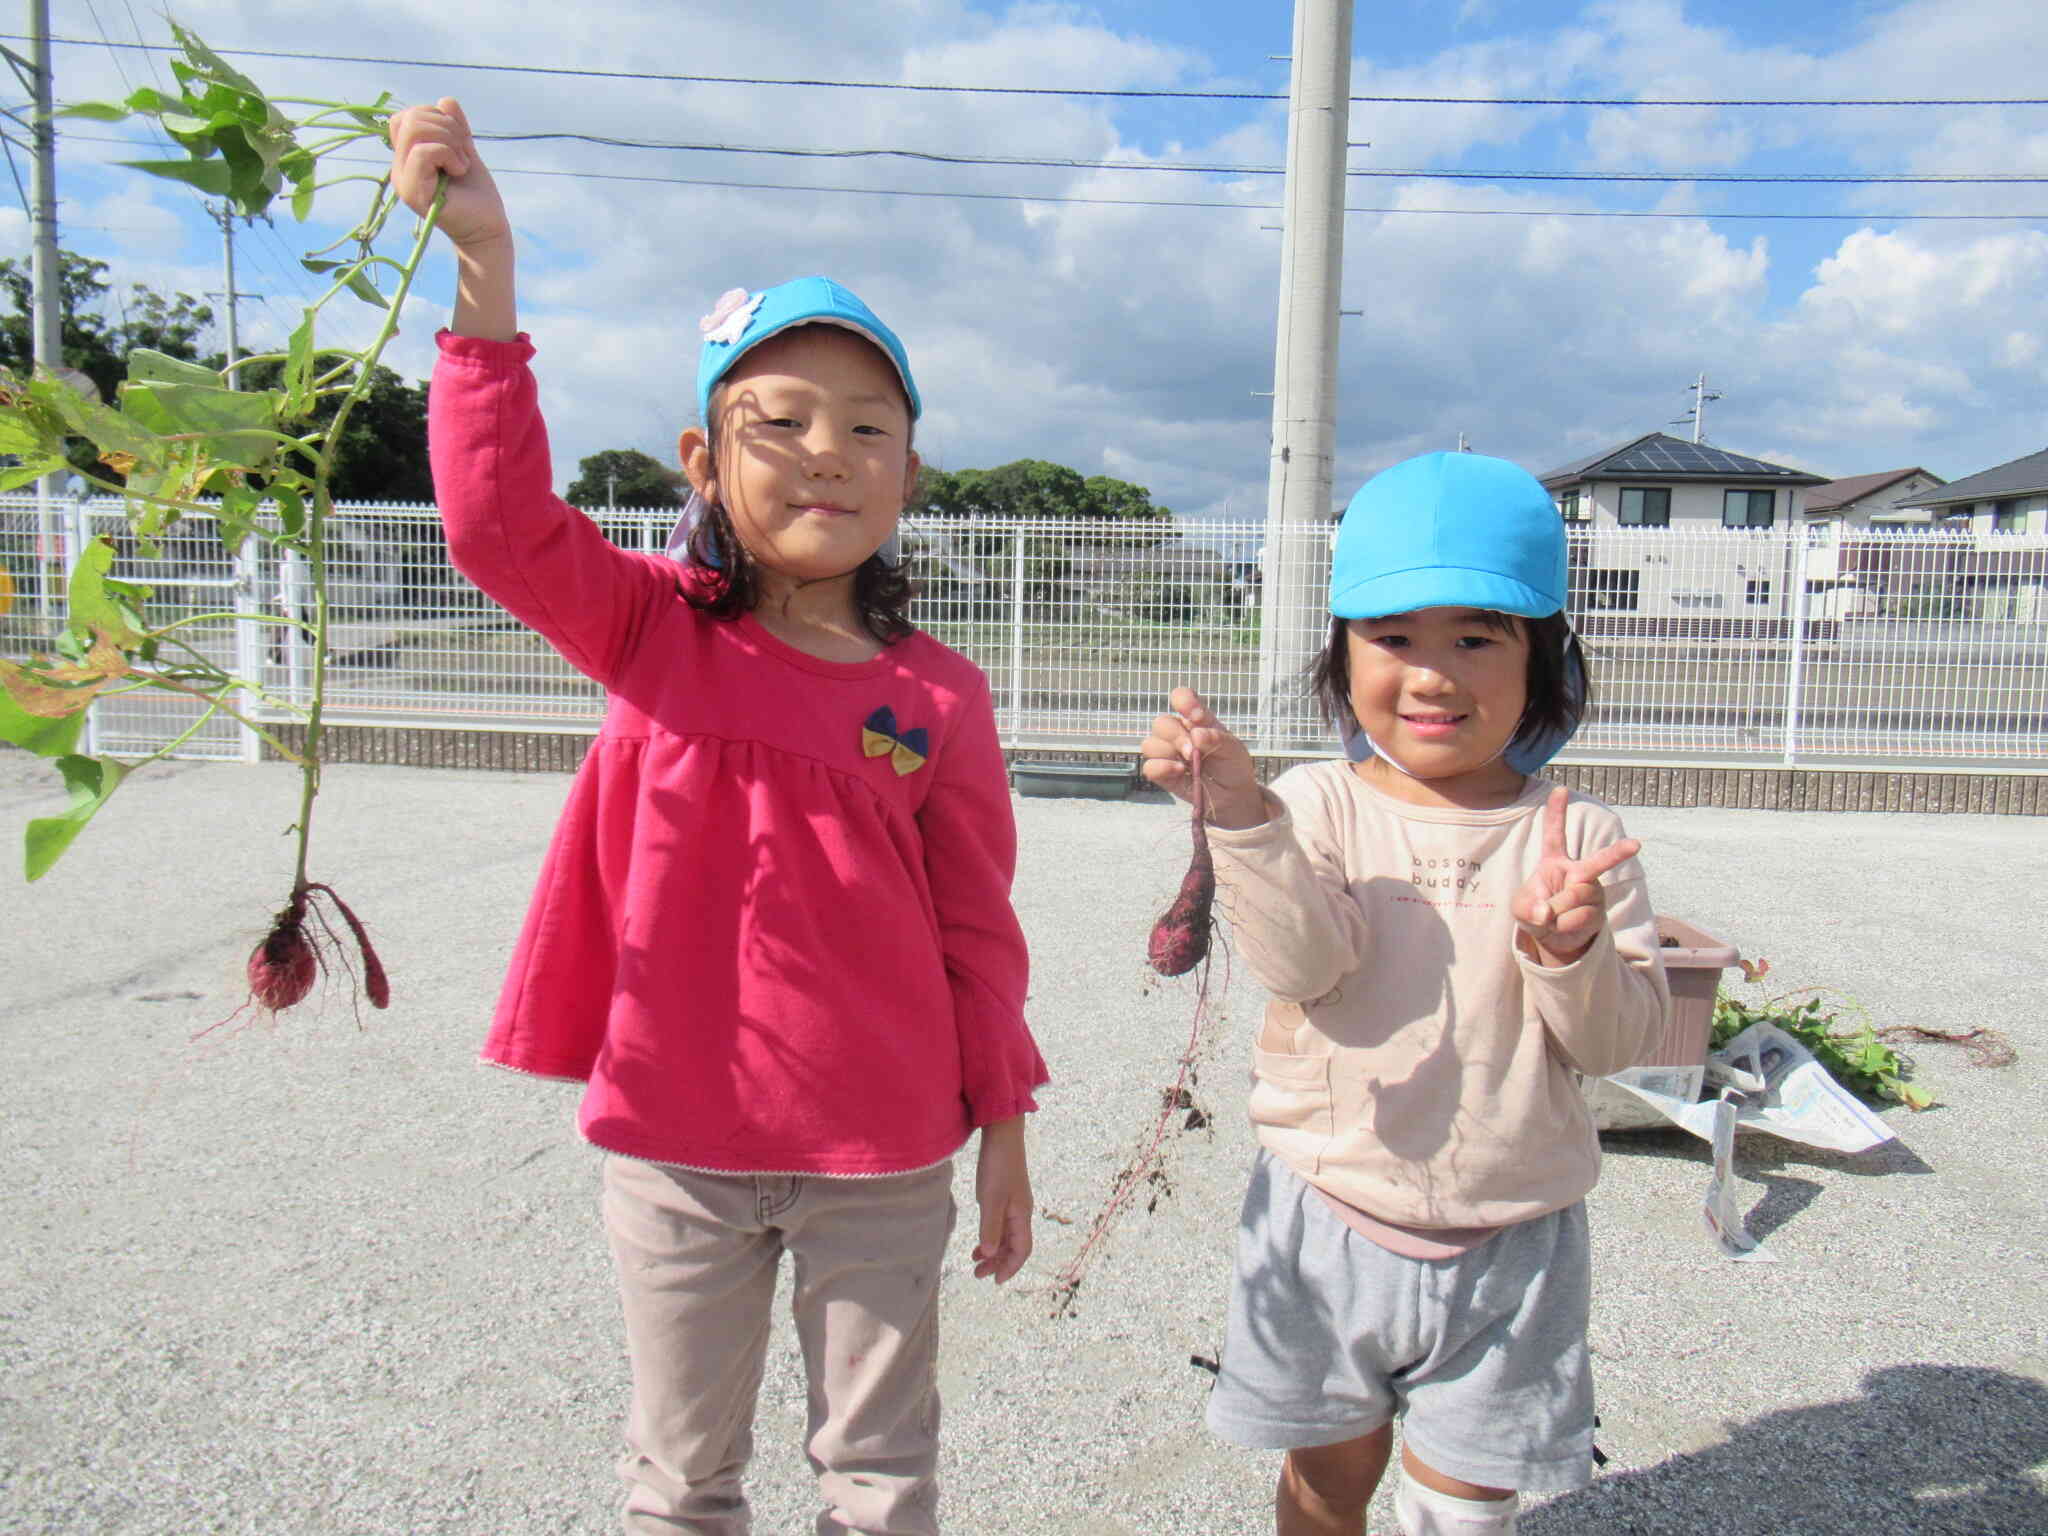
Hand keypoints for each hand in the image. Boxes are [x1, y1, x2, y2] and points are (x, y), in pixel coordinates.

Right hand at [387, 98, 511, 251]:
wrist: (488, 228)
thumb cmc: (476, 194)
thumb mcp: (465, 151)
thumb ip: (455, 127)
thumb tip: (446, 101)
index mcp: (407, 156)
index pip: (405, 117)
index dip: (434, 116)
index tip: (458, 140)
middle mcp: (399, 167)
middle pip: (409, 118)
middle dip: (445, 126)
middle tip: (463, 152)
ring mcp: (403, 180)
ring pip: (414, 130)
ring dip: (448, 139)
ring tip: (461, 162)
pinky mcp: (413, 193)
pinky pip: (423, 152)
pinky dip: (448, 153)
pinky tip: (460, 170)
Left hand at [972, 1117, 1032, 1283]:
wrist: (1001, 1135)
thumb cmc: (997, 1166)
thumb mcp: (990, 1199)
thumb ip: (990, 1228)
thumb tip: (990, 1255)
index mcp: (1022, 1214)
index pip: (1022, 1249)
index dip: (1011, 1267)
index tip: (995, 1281)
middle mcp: (1021, 1211)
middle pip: (1014, 1245)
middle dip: (999, 1262)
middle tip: (978, 1274)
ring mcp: (1014, 1203)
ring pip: (1007, 1235)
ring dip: (994, 1250)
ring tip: (975, 1260)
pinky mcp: (1005, 1194)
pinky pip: (1001, 1223)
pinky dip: (991, 1235)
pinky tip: (980, 1237)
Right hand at [1138, 686, 1265, 828]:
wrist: (1233, 796)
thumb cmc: (1233, 766)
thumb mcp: (1233, 749)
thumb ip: (1216, 739)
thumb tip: (1196, 735)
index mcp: (1195, 720)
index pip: (1181, 698)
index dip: (1184, 702)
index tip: (1198, 717)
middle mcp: (1178, 733)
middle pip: (1161, 723)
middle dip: (1176, 736)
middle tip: (1193, 751)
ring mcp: (1169, 753)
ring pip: (1150, 744)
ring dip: (1169, 753)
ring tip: (1188, 764)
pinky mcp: (1163, 773)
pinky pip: (1149, 766)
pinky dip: (1162, 767)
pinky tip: (1180, 771)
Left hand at [1511, 786, 1640, 965]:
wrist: (1553, 938)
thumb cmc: (1536, 912)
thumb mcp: (1521, 909)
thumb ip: (1528, 908)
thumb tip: (1546, 913)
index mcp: (1554, 862)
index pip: (1554, 834)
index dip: (1556, 812)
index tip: (1561, 789)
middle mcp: (1578, 872)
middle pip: (1599, 862)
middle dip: (1619, 853)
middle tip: (1637, 844)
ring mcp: (1591, 891)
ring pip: (1577, 898)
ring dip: (1558, 913)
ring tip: (1552, 918)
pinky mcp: (1598, 911)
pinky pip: (1580, 918)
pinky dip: (1564, 926)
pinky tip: (1563, 926)